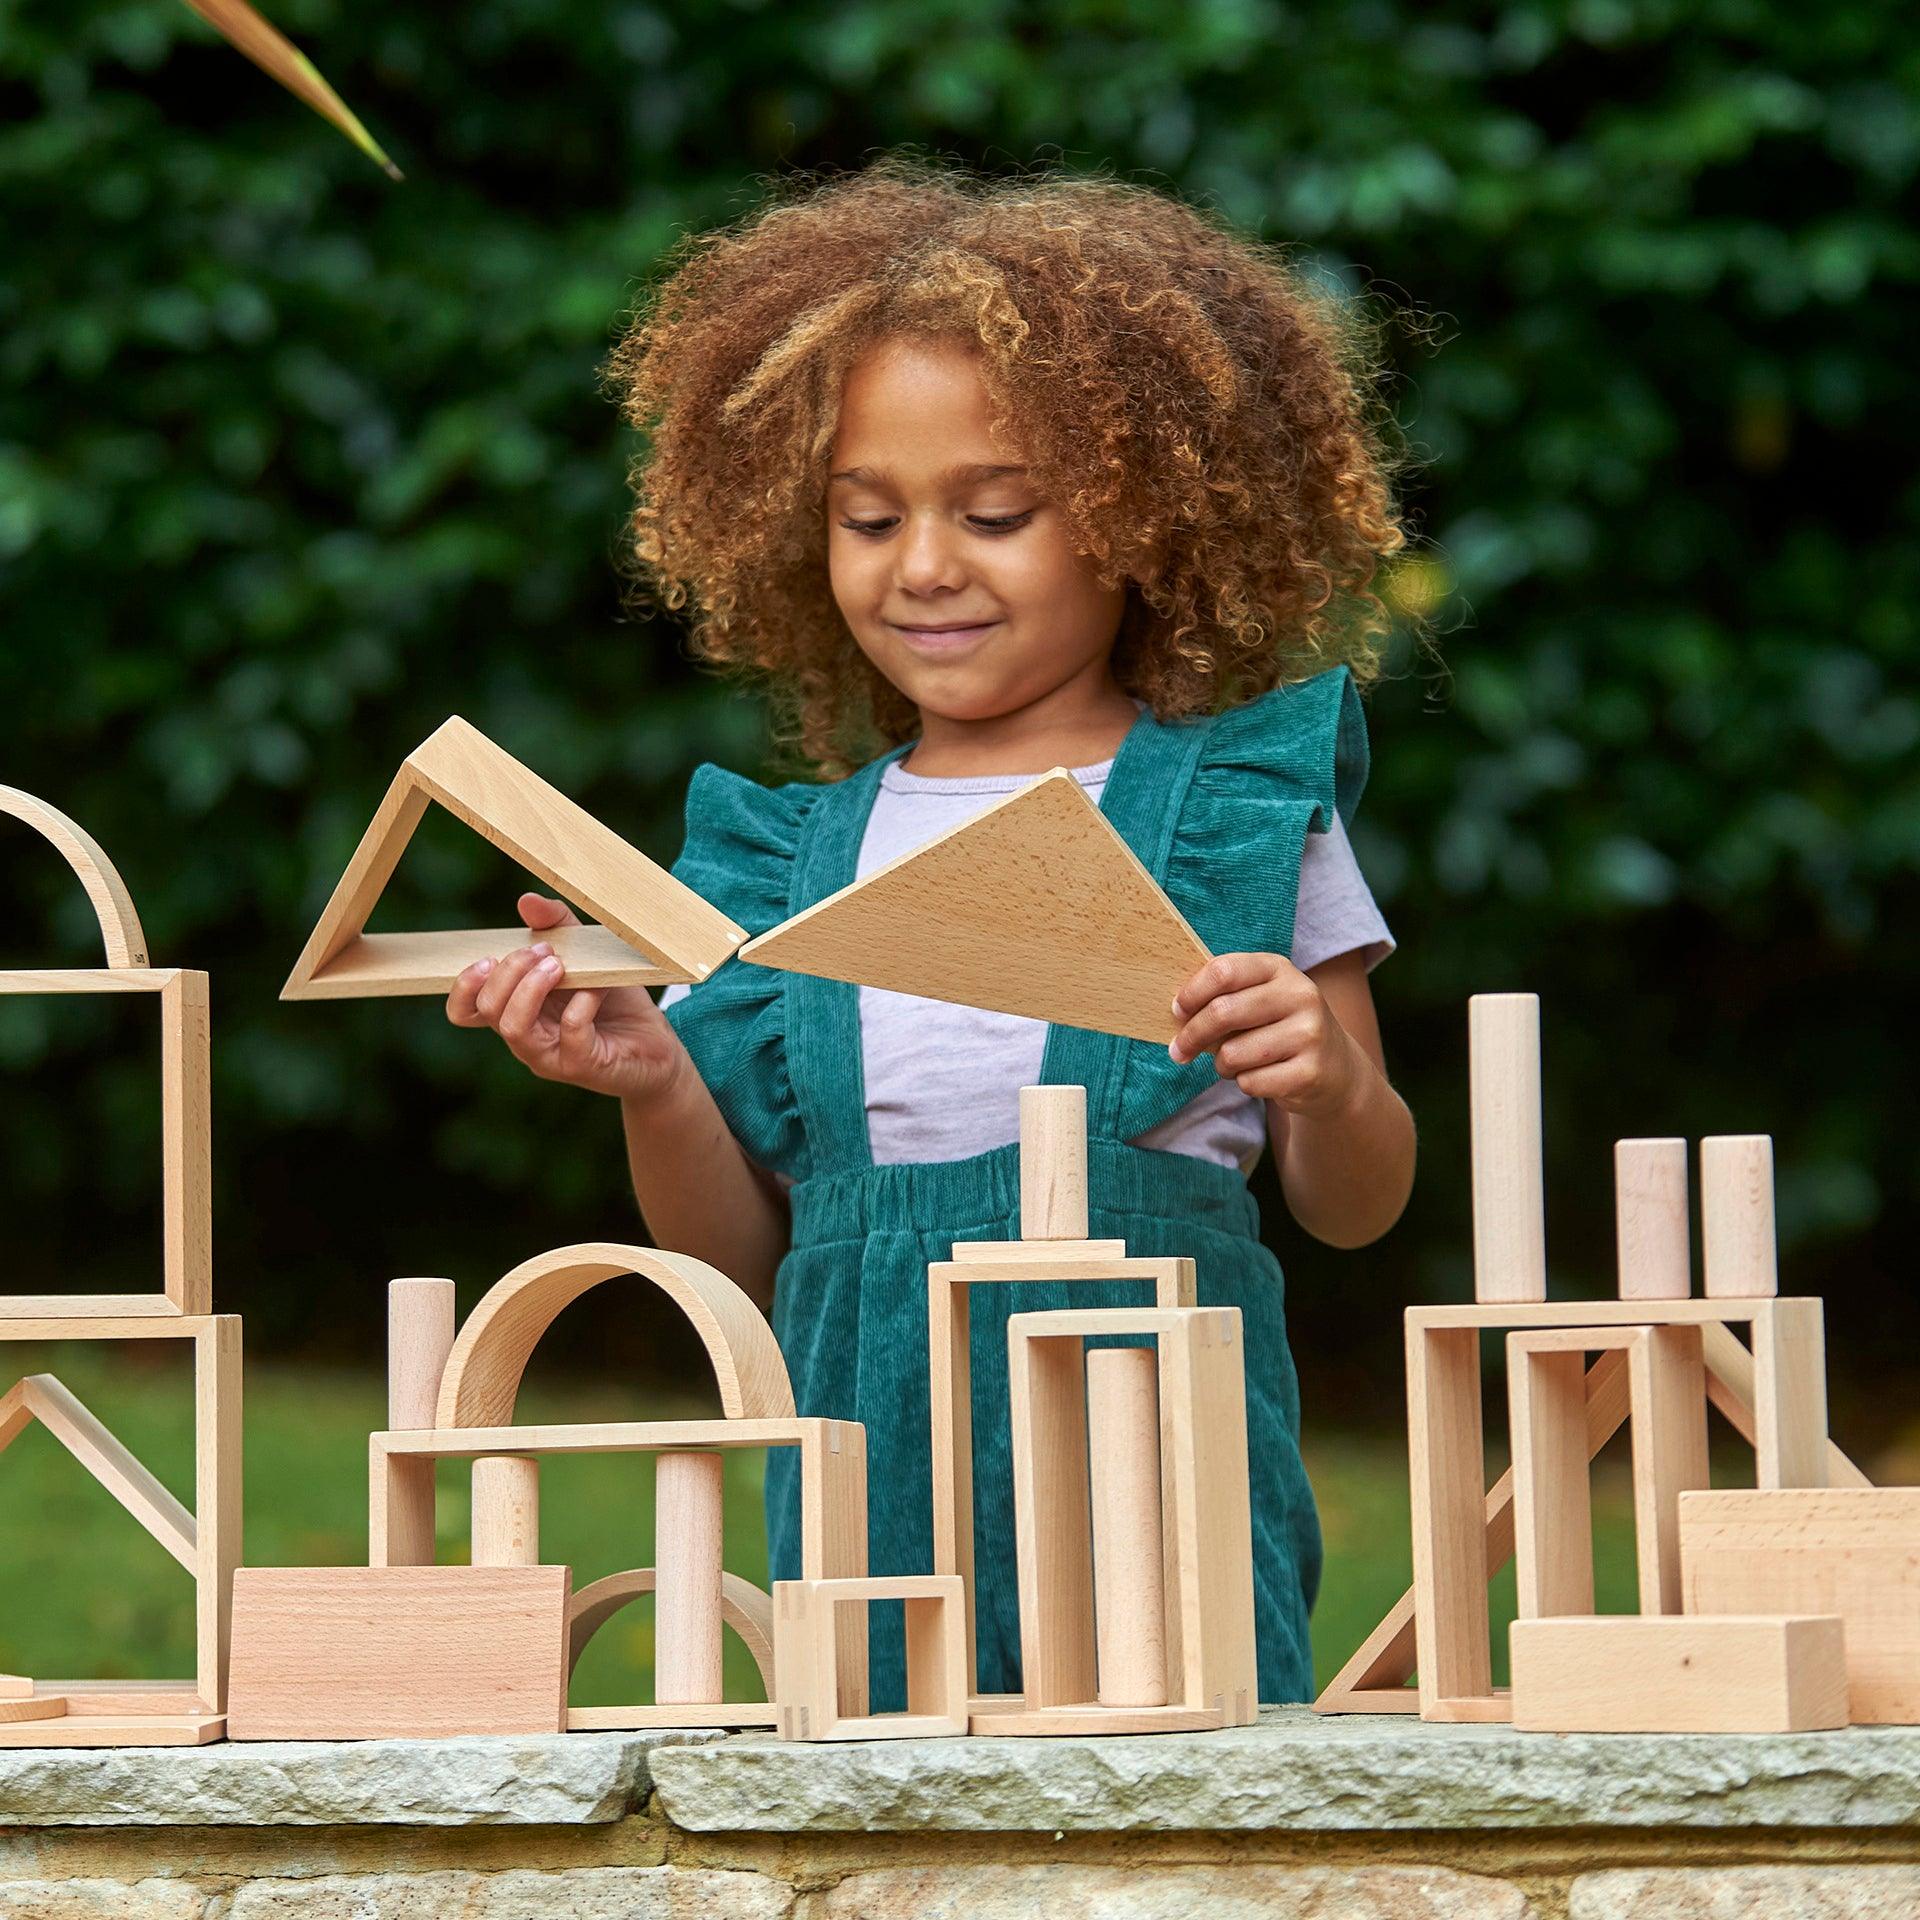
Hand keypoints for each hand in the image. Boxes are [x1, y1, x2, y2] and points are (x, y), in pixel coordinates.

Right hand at [445, 892, 690, 1104]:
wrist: (658, 1045)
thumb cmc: (615, 1002)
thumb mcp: (588, 954)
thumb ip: (557, 926)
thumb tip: (526, 901)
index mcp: (518, 1013)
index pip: (465, 1010)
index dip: (465, 985)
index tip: (489, 956)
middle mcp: (526, 1039)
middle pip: (488, 1009)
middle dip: (510, 971)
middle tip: (545, 950)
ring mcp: (551, 1057)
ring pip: (514, 1027)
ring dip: (532, 987)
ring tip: (559, 964)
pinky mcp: (583, 1065)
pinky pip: (570, 1034)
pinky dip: (581, 1004)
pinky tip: (598, 988)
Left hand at [1168, 951, 1365, 1115]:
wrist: (1337, 1068)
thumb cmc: (1280, 1028)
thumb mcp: (1261, 999)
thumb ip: (1225, 996)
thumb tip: (1177, 1012)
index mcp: (1280, 969)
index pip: (1224, 971)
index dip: (1192, 992)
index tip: (1177, 1011)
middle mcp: (1300, 996)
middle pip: (1222, 1012)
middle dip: (1191, 1036)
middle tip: (1178, 1050)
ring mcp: (1309, 1034)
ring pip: (1232, 1054)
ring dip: (1221, 1065)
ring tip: (1235, 1063)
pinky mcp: (1309, 1072)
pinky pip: (1249, 1082)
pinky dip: (1243, 1083)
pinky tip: (1260, 1076)